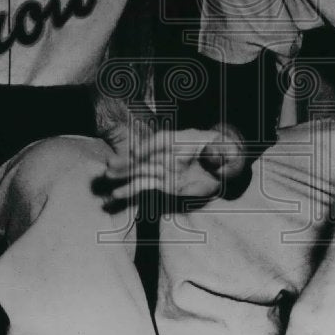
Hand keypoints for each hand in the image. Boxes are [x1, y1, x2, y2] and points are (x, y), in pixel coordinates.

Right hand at [101, 124, 246, 201]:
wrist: (225, 168)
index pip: (162, 141)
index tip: (137, 154)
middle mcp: (170, 152)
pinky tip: (116, 194)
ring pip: (141, 170)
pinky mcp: (164, 182)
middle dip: (129, 160)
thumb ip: (219, 152)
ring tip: (107, 177)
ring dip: (124, 174)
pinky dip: (131, 190)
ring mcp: (165, 167)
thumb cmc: (225, 155)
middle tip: (110, 164)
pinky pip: (145, 185)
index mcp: (183, 140)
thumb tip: (213, 152)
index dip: (150, 146)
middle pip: (146, 155)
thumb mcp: (227, 151)